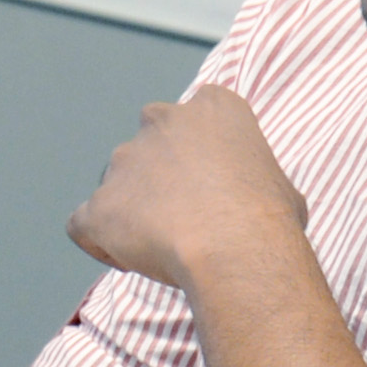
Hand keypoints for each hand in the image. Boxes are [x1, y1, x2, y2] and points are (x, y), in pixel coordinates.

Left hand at [64, 89, 313, 299]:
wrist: (235, 247)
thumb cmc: (270, 219)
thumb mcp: (281, 186)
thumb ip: (253, 180)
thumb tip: (258, 202)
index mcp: (212, 106)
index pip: (194, 121)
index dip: (197, 157)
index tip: (209, 189)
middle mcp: (161, 120)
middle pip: (149, 147)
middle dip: (158, 178)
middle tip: (183, 217)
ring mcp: (124, 160)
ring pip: (118, 185)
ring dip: (132, 212)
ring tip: (162, 248)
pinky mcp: (99, 203)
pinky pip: (85, 223)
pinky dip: (100, 242)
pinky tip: (128, 260)